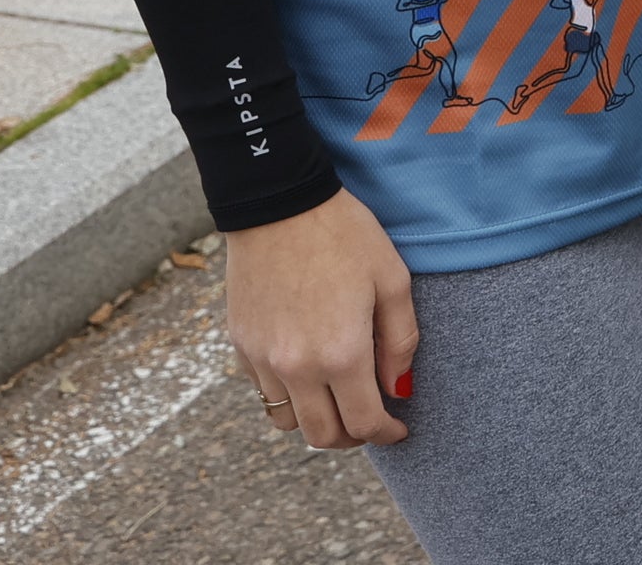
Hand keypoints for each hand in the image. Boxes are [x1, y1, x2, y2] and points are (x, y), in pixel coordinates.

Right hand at [227, 190, 417, 448]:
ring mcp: (263, 359)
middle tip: (372, 419)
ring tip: (339, 397)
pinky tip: (309, 368)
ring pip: (287, 421)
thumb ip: (400, 341)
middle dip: (351, 437)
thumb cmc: (346, 236)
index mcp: (341, 354)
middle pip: (321, 436)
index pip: (363, 424)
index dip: (386, 434)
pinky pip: (265, 390)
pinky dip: (288, 394)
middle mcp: (296, 367)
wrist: (280, 205)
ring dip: (315, 419)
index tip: (399, 429)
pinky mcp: (241, 346)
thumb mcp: (392, 280)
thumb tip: (398, 389)